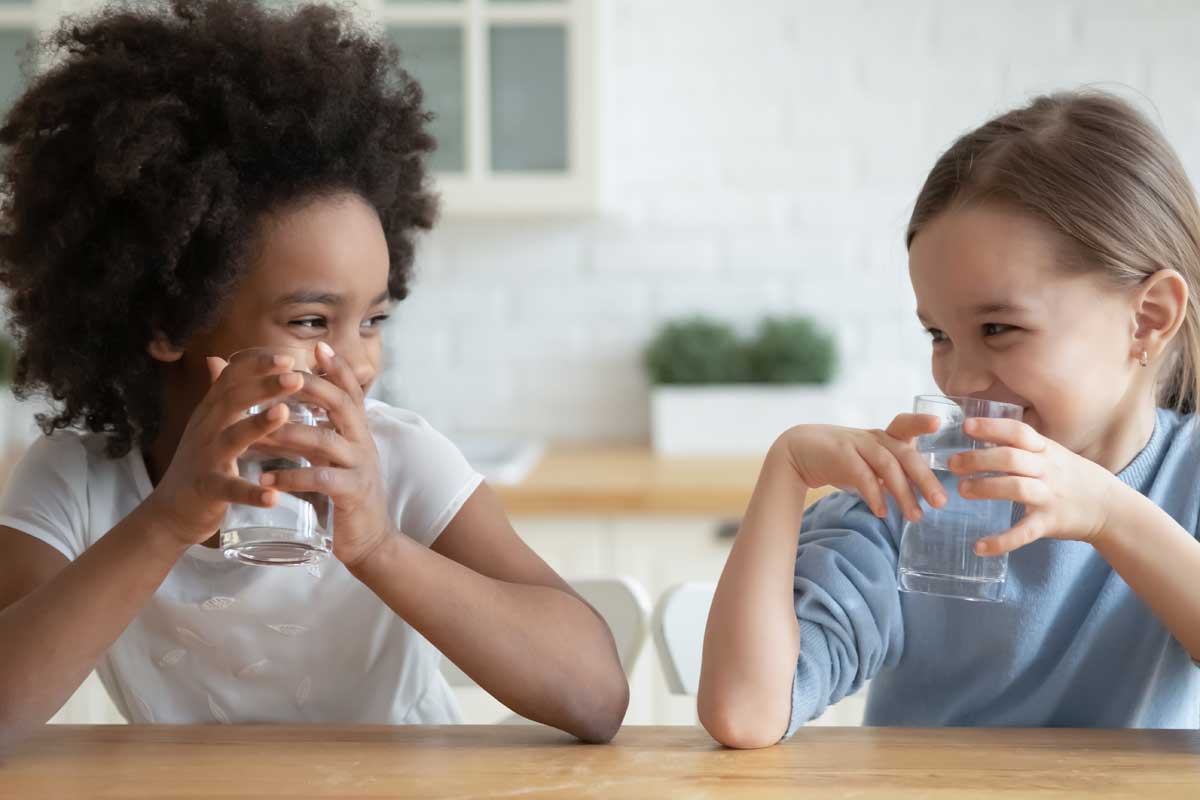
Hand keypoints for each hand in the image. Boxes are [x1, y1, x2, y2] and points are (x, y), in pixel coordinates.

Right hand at [145, 350, 302, 546]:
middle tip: (296, 375)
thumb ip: (217, 393)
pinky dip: (252, 493)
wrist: (169, 511)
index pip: (231, 378)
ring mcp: (205, 460)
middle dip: (264, 385)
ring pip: (231, 438)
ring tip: (284, 412)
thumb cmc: (198, 463)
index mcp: (210, 412)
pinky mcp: (208, 490)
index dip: (257, 365)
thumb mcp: (206, 424)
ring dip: (257, 424)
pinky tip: (274, 496)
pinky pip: (231, 490)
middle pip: (232, 400)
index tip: (288, 356)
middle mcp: (205, 430)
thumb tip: (217, 357)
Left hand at [253, 343, 390, 568]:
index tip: (317, 346)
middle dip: (311, 387)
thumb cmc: (340, 494)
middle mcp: (362, 443)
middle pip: (342, 404)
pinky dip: (290, 478)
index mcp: (357, 431)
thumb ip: (310, 429)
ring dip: (287, 434)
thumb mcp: (329, 456)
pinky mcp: (352, 494)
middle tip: (279, 378)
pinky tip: (265, 479)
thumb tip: (279, 403)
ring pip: (325, 441)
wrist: (368, 539)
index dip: (336, 368)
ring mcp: (359, 468)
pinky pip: (320, 480)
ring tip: (255, 433)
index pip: (351, 391)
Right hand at [777, 415, 948, 520]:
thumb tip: (922, 495)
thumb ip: (893, 472)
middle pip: (905, 454)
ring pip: (888, 466)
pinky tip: (882, 512)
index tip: (938, 423)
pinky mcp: (841, 456)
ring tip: (915, 516)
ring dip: (903, 493)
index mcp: (885, 437)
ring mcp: (857, 444)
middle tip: (940, 502)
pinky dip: (875, 495)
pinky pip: (863, 476)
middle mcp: (874, 437)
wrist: (799, 452)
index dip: (921, 422)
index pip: (906, 424)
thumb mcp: (870, 461)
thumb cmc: (841, 458)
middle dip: (925, 478)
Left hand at [947, 417, 1120, 555]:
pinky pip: (1024, 532)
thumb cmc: (1073, 477)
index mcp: (1046, 450)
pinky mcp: (1050, 523)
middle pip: (1010, 458)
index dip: (992, 427)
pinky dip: (1002, 541)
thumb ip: (1024, 447)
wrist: (1110, 508)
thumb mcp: (1053, 454)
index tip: (966, 426)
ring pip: (1015, 488)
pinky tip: (979, 547)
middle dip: (978, 459)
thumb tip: (984, 435)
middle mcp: (1048, 470)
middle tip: (952, 463)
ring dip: (986, 488)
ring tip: (962, 490)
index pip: (1018, 432)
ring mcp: (1049, 496)